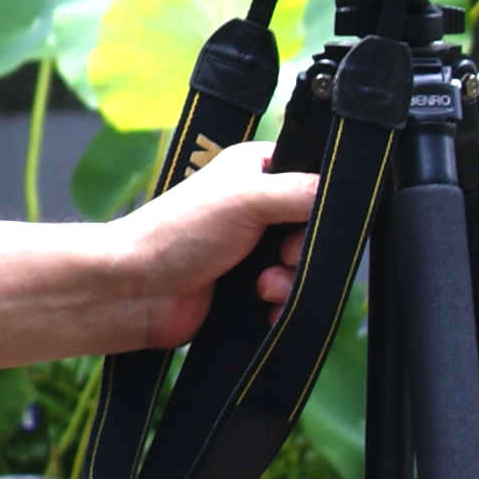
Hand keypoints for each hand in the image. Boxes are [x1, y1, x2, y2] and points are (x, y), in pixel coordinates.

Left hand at [109, 139, 318, 350]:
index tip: (307, 223)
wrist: (134, 291)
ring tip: (261, 286)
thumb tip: (344, 195)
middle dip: (304, 253)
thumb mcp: (246, 198)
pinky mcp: (247, 287)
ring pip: (304, 268)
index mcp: (257, 171)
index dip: (321, 207)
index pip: (316, 180)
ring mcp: (252, 249)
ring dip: (292, 283)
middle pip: (314, 231)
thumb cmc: (176, 233)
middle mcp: (257, 207)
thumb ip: (301, 192)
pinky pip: (288, 299)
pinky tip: (263, 308)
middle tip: (281, 256)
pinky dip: (282, 307)